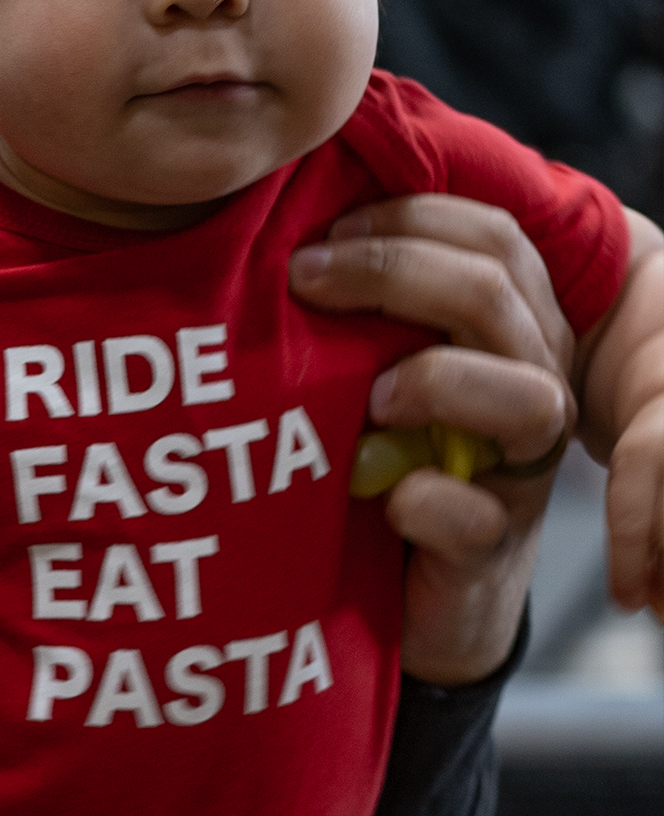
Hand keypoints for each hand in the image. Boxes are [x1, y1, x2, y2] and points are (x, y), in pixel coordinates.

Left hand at [290, 195, 575, 685]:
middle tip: (305, 278)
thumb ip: (359, 316)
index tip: (323, 232)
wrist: (403, 596)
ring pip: (528, 399)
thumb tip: (283, 236)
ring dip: (439, 380)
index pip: (492, 240)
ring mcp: (515, 471)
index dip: (412, 219)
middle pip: (497, 294)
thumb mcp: (369, 375)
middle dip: (396, 270)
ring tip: (368, 397)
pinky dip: (425, 500)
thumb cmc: (381, 466)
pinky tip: (381, 498)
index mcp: (507, 330)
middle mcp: (530, 385)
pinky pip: (473, 515)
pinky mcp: (487, 549)